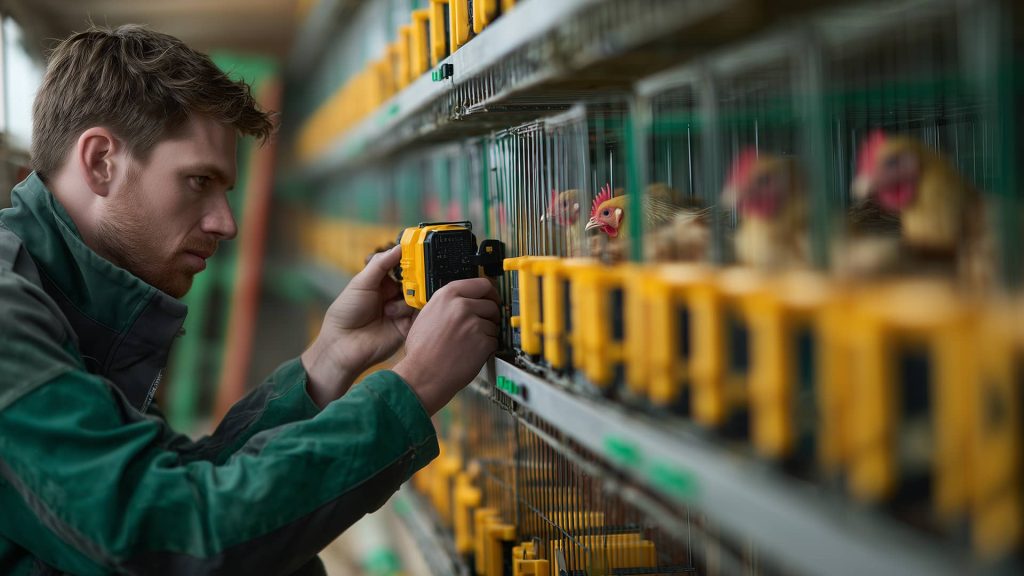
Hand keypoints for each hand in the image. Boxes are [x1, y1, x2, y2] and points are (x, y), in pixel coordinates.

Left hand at [301, 246, 415, 406]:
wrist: (343, 345)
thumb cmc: (346, 312)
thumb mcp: (361, 282)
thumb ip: (381, 264)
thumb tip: (399, 247)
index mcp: (382, 283)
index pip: (402, 266)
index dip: (410, 260)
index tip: (418, 252)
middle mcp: (394, 295)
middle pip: (414, 281)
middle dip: (414, 280)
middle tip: (410, 280)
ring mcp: (402, 311)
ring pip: (418, 297)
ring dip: (404, 300)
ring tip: (387, 311)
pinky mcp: (408, 326)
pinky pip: (419, 314)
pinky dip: (412, 312)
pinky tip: (395, 315)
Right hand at [392, 278, 499, 414]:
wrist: (422, 374)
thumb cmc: (421, 350)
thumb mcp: (427, 314)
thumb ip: (447, 303)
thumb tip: (464, 299)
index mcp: (447, 295)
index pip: (481, 283)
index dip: (490, 292)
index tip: (492, 298)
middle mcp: (461, 306)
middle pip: (492, 304)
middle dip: (490, 315)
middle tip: (484, 324)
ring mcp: (474, 323)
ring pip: (494, 324)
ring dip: (487, 333)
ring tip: (469, 343)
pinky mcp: (483, 342)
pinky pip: (494, 341)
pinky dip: (487, 348)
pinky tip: (472, 353)